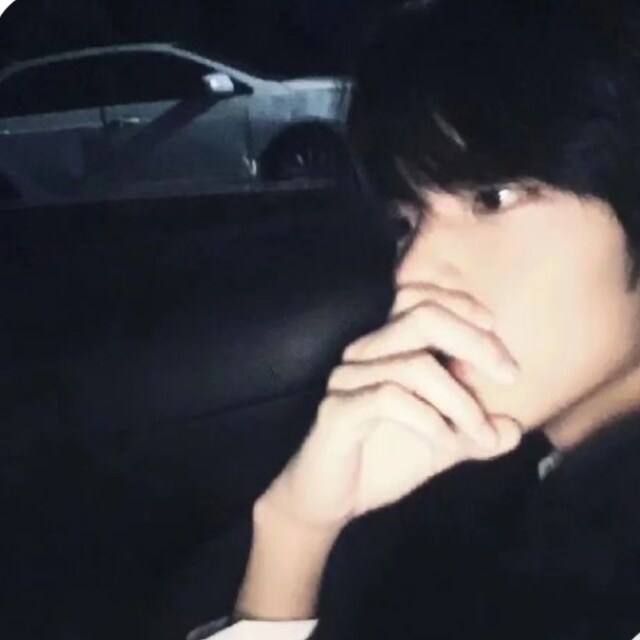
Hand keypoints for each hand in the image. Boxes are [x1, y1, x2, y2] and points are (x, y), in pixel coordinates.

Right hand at [260, 284, 522, 530]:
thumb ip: (476, 433)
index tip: (496, 330)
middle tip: (510, 375)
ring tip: (481, 435)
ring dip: (462, 403)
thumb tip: (516, 429)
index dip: (460, 303)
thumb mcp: (442, 444)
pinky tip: (446, 444)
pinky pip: (390, 399)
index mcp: (386, 348)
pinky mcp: (338, 410)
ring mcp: (349, 379)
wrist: (330, 500)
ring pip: (416, 365)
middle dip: (475, 342)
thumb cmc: (382, 461)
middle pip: (423, 317)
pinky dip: (430, 421)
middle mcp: (364, 353)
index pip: (418, 297)